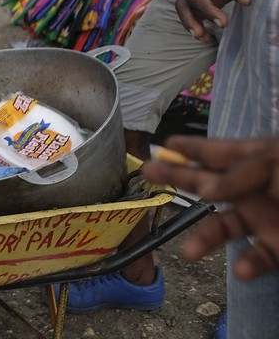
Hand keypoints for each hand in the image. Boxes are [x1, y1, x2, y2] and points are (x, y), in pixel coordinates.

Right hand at [142, 135, 278, 280]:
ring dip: (205, 240)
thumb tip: (209, 189)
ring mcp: (265, 220)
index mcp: (257, 162)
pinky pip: (258, 259)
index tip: (167, 144)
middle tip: (148, 171)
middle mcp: (255, 190)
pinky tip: (242, 270)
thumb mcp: (277, 161)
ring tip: (189, 253)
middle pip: (209, 184)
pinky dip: (247, 266)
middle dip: (176, 177)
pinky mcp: (278, 248)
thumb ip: (241, 171)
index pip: (218, 152)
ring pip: (225, 228)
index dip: (191, 147)